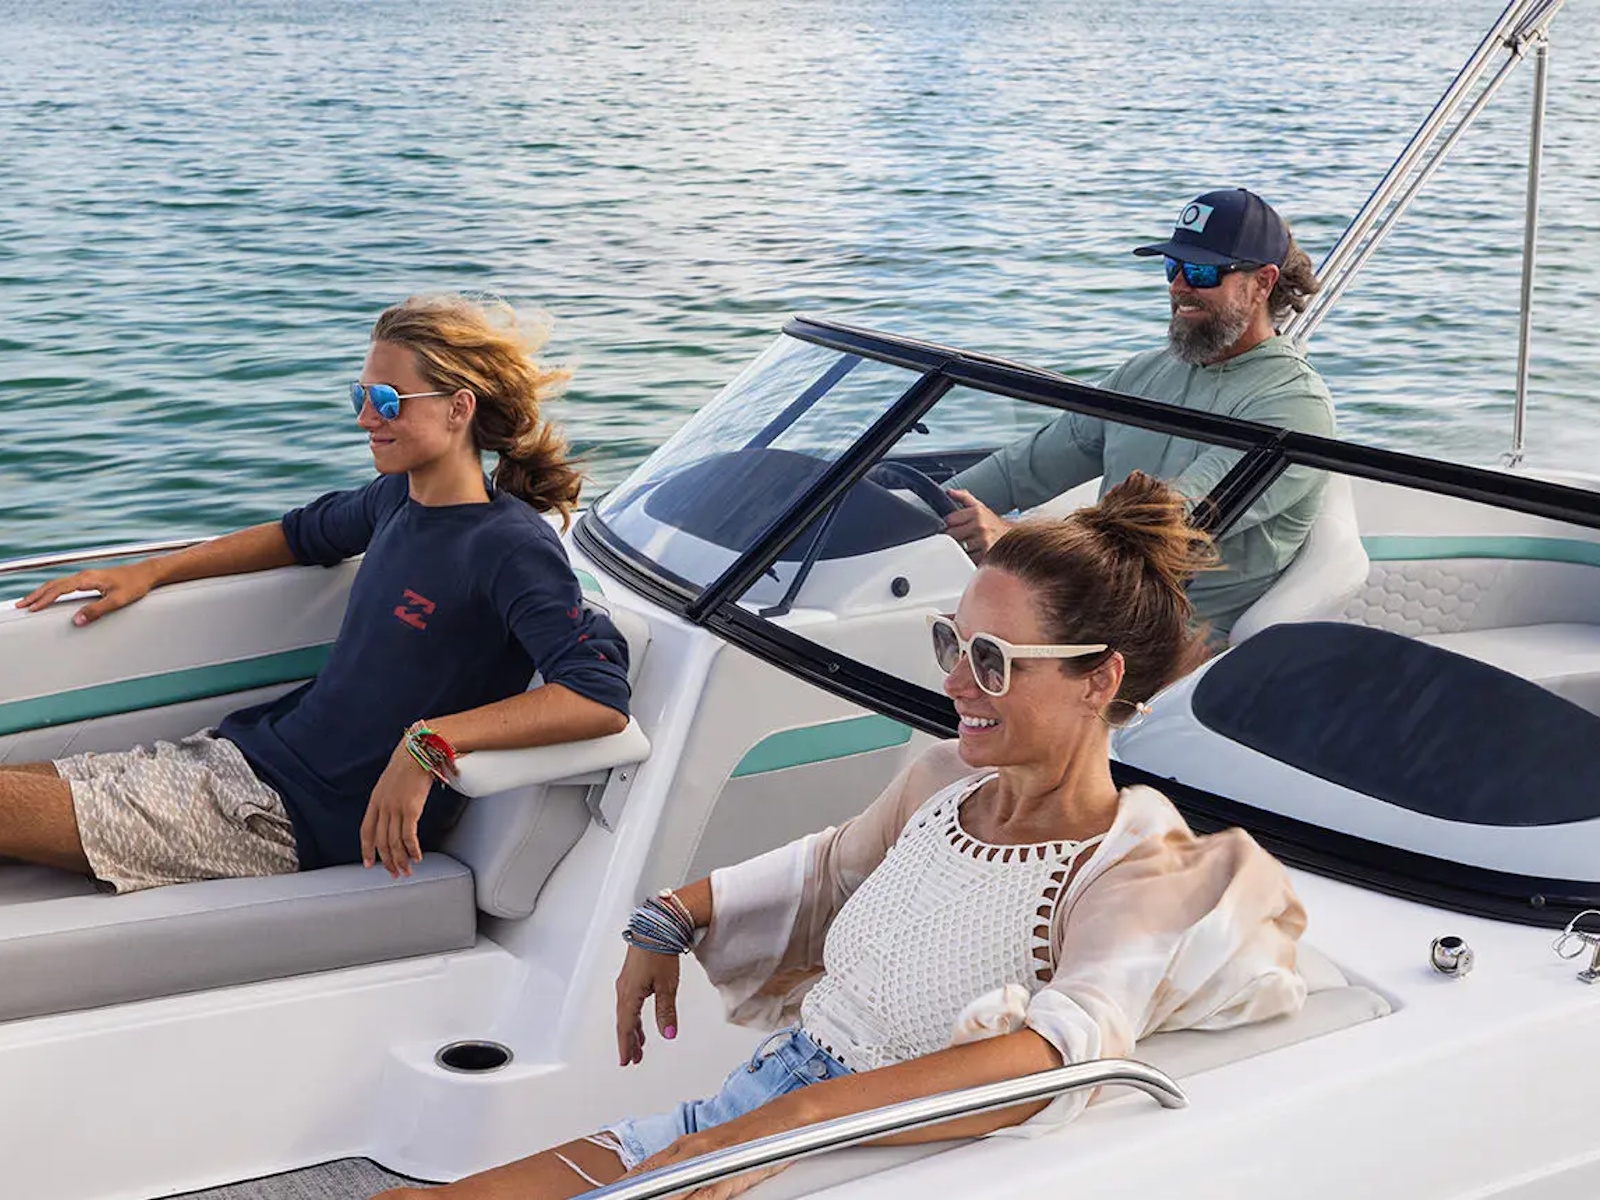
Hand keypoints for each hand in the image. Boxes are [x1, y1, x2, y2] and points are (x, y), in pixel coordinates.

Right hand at [14, 561, 158, 625]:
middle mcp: (84, 575)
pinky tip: (49, 595)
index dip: (44, 599)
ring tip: (29, 601)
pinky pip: (65, 583)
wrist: (146, 573)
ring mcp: (86, 576)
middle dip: (36, 595)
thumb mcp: (117, 601)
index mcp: (88, 579)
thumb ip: (96, 611)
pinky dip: (53, 589)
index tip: (32, 608)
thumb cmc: (134, 586)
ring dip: (42, 592)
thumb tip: (76, 621)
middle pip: (54, 584)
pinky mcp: (90, 579)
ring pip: (58, 583)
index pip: (59, 589)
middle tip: (20, 605)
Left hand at [359, 744, 431, 876]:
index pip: (366, 831)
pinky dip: (413, 850)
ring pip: (394, 842)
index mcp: (375, 800)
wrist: (419, 749)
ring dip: (401, 859)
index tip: (369, 864)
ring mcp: (395, 808)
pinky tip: (417, 857)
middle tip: (395, 873)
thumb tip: (396, 810)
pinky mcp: (411, 809)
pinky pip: (409, 836)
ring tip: (407, 870)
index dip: (367, 849)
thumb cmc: (411, 761)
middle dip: (388, 861)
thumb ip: (391, 796)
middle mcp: (383, 806)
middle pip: (381, 841)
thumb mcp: (392, 781)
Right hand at [615, 943, 680, 1065]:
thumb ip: (666, 1012)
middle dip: (629, 1041)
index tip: (627, 1061)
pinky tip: (641, 1018)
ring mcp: (626, 981)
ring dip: (632, 1029)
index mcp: (629, 995)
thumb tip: (668, 1033)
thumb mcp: (667, 985)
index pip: (626, 1027)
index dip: (627, 1046)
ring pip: (627, 1012)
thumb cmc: (659, 950)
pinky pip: (630, 1001)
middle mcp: (623, 990)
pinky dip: (634, 1015)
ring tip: (639, 1043)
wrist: (656, 925)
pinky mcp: (632, 974)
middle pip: (624, 1022)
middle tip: (634, 1058)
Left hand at [628, 1126, 789, 1199]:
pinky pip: (706, 1193)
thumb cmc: (748, 1140)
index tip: (609, 1194)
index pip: (646, 1167)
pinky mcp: (729, 1171)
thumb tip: (663, 1185)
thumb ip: (686, 1168)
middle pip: (653, 1174)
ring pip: (675, 1185)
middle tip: (615, 1198)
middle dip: (634, 1189)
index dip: (627, 1182)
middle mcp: (692, 1149)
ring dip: (658, 1196)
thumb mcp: (710, 1151)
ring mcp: (710, 1160)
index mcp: (685, 1146)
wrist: (781, 1121)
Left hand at [943, 489, 1011, 563]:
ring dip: (960, 547)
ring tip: (968, 544)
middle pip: (951, 534)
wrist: (1012, 537)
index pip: (949, 519)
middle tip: (962, 535)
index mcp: (977, 512)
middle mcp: (980, 526)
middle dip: (953, 536)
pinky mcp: (984, 556)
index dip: (950, 523)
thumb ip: (963, 497)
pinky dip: (967, 556)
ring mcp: (983, 542)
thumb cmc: (992, 522)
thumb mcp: (979, 506)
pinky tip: (974, 551)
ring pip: (957, 547)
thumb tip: (948, 491)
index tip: (955, 525)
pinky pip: (966, 557)